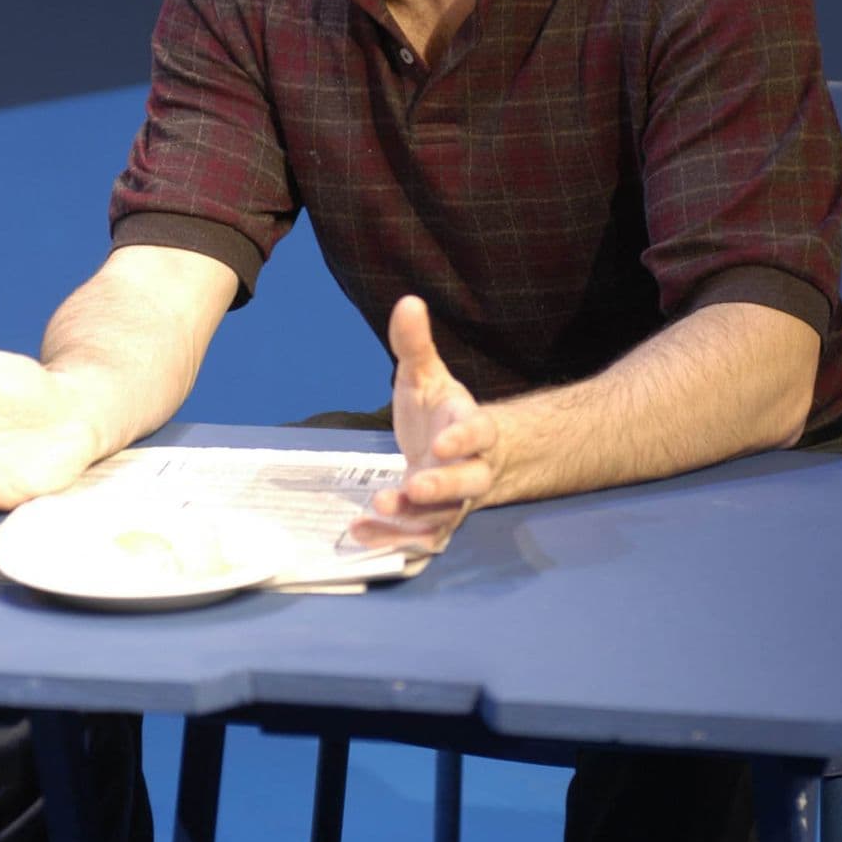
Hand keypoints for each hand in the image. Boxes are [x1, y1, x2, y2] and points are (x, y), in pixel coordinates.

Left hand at [350, 296, 499, 551]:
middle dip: (443, 486)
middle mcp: (470, 469)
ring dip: (413, 517)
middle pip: (469, 482)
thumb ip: (415, 345)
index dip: (465, 439)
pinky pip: (420, 539)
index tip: (442, 442)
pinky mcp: (433, 523)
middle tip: (414, 486)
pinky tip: (361, 532)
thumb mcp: (424, 377)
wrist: (452, 453)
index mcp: (473, 428)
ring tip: (379, 506)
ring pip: (444, 516)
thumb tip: (408, 302)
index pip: (479, 433)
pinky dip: (392, 540)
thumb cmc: (438, 412)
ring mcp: (453, 501)